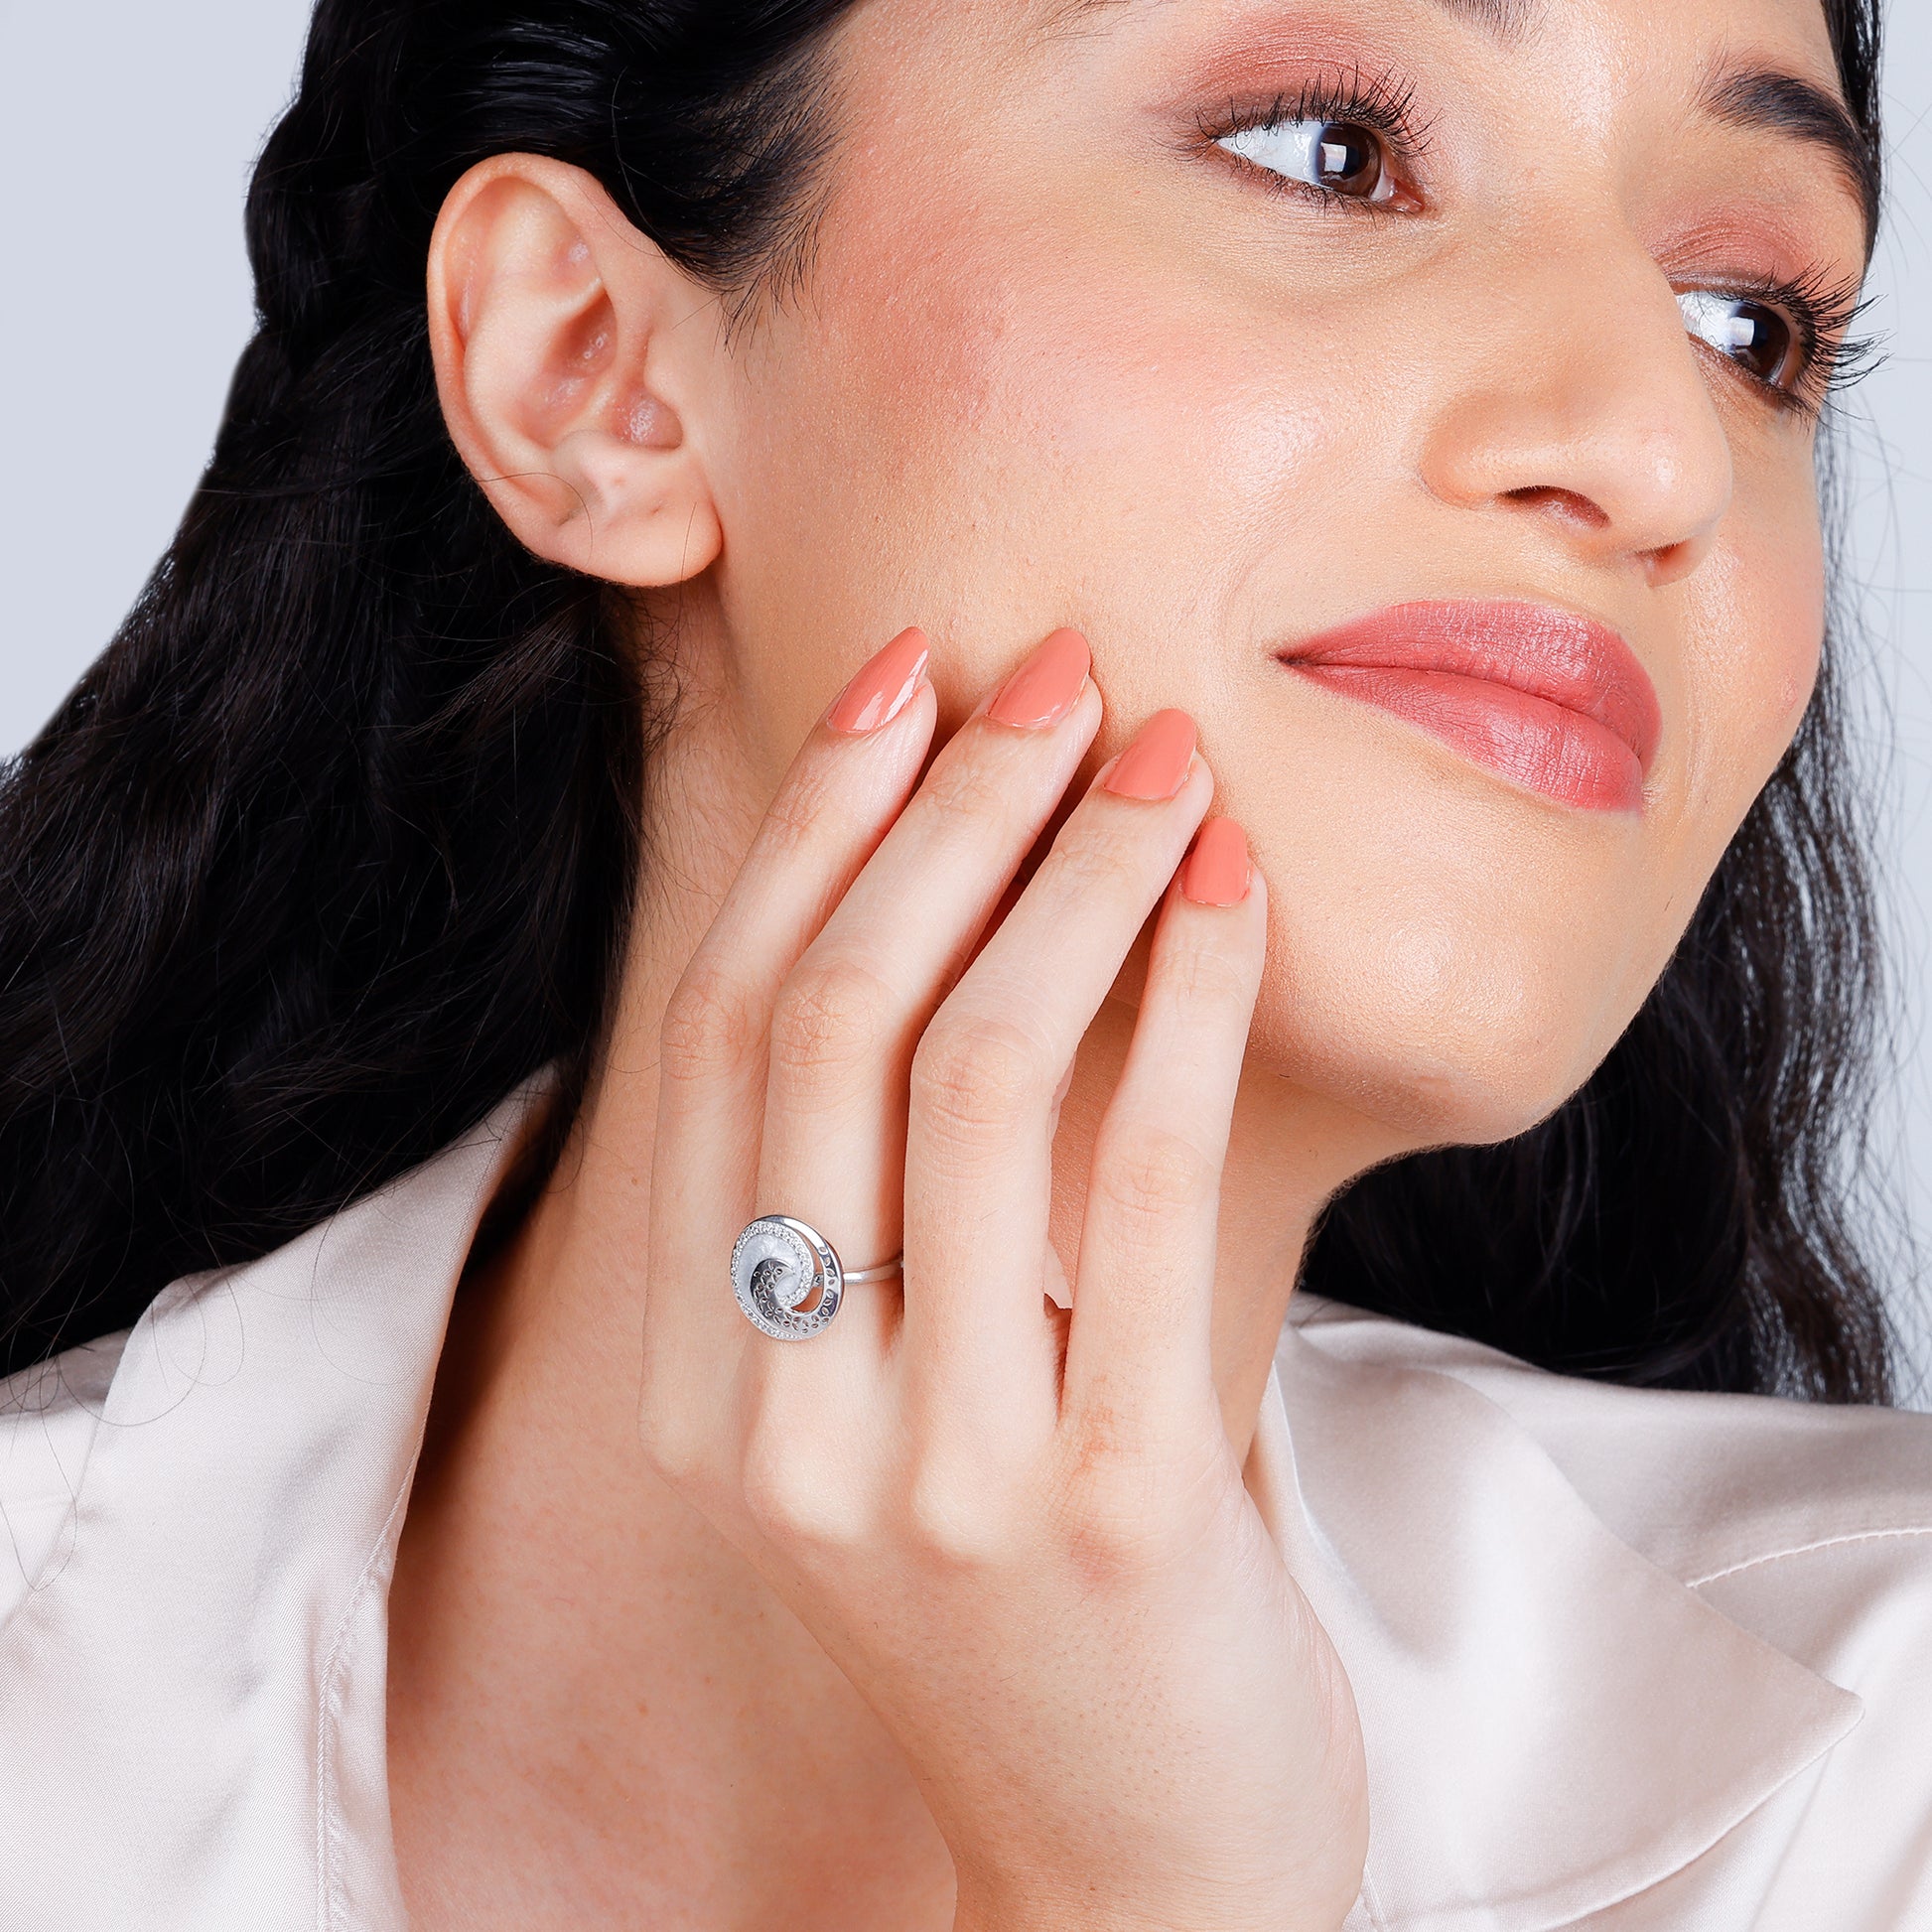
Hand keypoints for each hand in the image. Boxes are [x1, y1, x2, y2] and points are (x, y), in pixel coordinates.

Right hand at [639, 626, 1367, 1931]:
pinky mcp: (1110, 1504)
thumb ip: (891, 1224)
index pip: (728, 1037)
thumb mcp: (908, 1411)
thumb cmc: (1032, 1600)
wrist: (1135, 1864)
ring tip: (1163, 754)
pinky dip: (1188, 1005)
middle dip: (942, 814)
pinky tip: (1236, 896)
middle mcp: (783, 1416)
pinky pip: (1143, 1186)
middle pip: (830, 1024)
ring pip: (975, 1078)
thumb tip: (962, 919)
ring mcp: (933, 1469)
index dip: (813, 835)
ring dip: (1075, 877)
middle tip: (1049, 673)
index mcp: (711, 1378)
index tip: (900, 685)